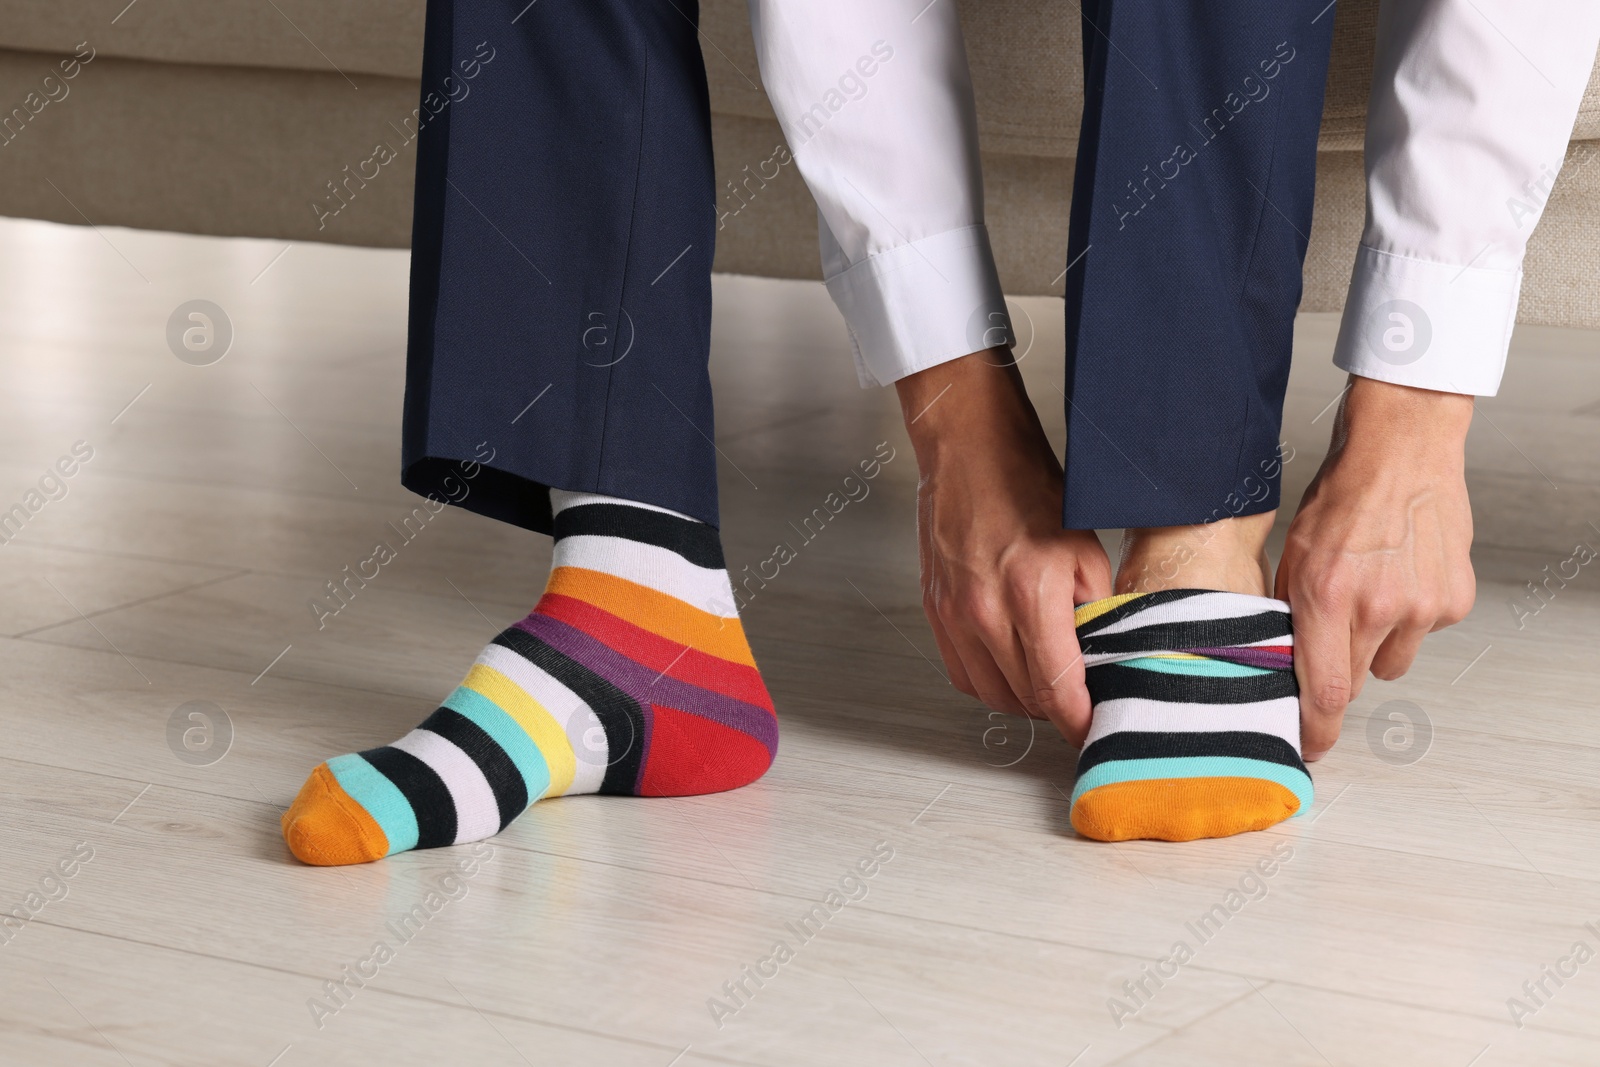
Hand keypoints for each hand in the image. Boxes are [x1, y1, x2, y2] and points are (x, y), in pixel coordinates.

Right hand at [897, 352, 1112, 743]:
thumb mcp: (1084, 547)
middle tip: (1079, 701)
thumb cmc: (1026, 486)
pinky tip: (1009, 667)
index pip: (1056, 689)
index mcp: (1030, 594)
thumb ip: (1095, 609)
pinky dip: (988, 683)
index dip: (1078, 720)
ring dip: (1021, 701)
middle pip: (1023, 699)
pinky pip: (961, 673)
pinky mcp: (934, 610)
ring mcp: (953, 614)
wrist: (969, 451)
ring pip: (990, 693)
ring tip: (1046, 685)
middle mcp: (984, 611)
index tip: (1093, 727)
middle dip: (1056, 710)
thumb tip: (1103, 656)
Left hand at [1276, 376, 1475, 758]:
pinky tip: (1400, 576)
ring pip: (1390, 662)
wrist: (1402, 452)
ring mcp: (1422, 607)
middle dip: (1338, 672)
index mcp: (1326, 598)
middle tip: (1332, 638)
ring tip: (1368, 594)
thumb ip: (1288, 613)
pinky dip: (1410, 617)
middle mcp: (1378, 609)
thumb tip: (1278, 665)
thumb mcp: (1293, 555)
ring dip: (1375, 643)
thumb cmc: (1340, 497)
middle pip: (1354, 682)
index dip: (1315, 730)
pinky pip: (1423, 633)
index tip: (1309, 746)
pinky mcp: (1454, 601)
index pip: (1324, 693)